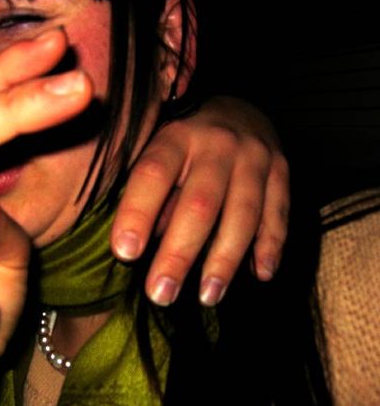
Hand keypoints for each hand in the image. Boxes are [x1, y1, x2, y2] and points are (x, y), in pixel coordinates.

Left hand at [111, 96, 288, 305]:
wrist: (235, 109)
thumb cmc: (183, 143)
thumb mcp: (157, 153)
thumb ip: (150, 196)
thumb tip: (135, 248)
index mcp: (175, 137)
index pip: (153, 175)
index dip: (138, 214)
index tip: (125, 254)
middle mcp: (216, 144)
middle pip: (199, 204)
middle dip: (179, 254)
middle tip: (161, 294)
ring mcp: (254, 156)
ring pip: (242, 214)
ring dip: (224, 261)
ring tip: (207, 297)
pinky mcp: (281, 170)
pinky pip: (278, 212)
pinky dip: (271, 246)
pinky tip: (260, 274)